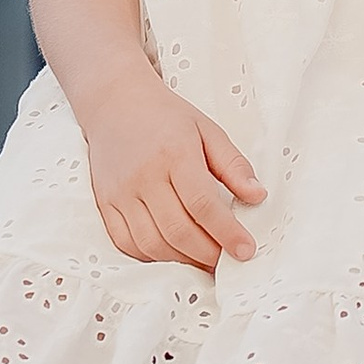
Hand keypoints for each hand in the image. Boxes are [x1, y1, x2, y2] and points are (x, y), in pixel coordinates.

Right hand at [78, 75, 266, 273]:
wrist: (114, 102)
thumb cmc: (166, 117)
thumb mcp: (207, 130)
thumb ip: (233, 165)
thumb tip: (258, 196)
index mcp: (175, 153)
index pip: (203, 204)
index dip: (227, 233)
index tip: (246, 251)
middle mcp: (144, 175)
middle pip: (178, 231)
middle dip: (207, 254)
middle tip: (227, 261)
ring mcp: (120, 192)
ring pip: (151, 244)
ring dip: (181, 261)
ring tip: (203, 259)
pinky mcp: (105, 203)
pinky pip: (126, 243)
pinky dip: (151, 257)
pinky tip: (171, 252)